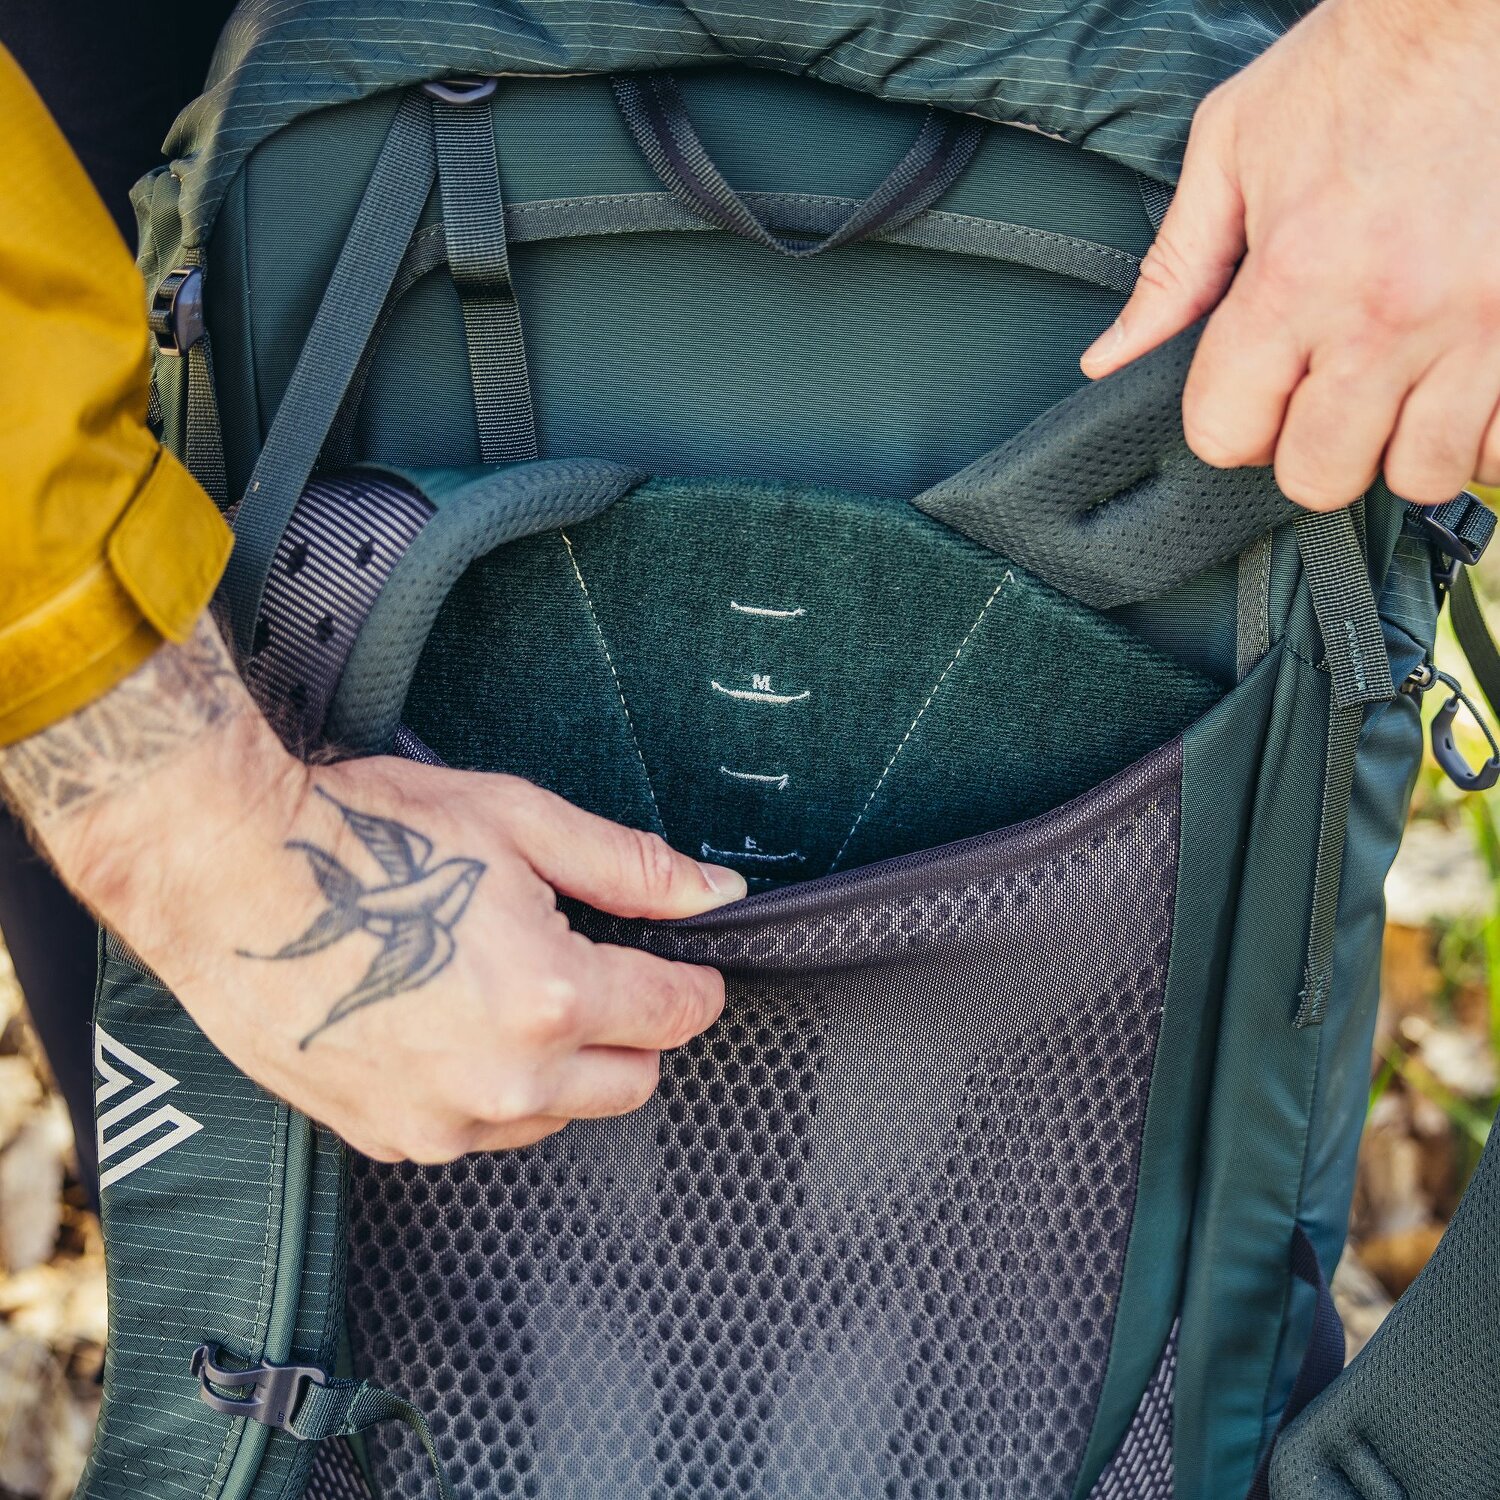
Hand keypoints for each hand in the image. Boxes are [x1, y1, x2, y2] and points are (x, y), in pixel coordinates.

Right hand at [22, 623, 743, 1163]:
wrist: (230, 872)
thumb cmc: (372, 836)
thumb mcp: (522, 823)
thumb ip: (634, 869)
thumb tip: (716, 893)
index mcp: (551, 999)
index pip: (678, 1014)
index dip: (690, 981)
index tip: (678, 962)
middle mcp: (505, 1083)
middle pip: (632, 1081)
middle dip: (630, 1026)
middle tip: (584, 965)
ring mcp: (444, 1121)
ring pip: (559, 1115)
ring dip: (561, 1065)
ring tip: (500, 987)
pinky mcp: (391, 1137)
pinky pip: (482, 1132)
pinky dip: (490, 1091)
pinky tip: (449, 1023)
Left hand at [1080, 0, 1499, 509]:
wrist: (1480, 7)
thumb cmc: (1362, 67)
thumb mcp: (1231, 151)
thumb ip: (1172, 270)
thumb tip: (1110, 356)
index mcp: (1294, 278)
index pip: (1227, 433)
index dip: (1228, 423)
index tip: (1249, 394)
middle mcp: (1384, 315)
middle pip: (1318, 474)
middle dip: (1307, 449)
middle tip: (1321, 398)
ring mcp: (1475, 324)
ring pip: (1421, 474)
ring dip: (1398, 449)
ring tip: (1396, 394)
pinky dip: (1483, 434)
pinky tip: (1459, 394)